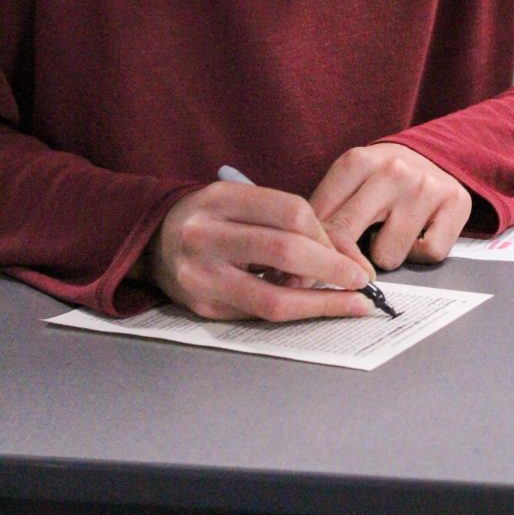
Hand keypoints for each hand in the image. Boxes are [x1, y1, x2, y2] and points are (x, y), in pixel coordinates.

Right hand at [147, 182, 375, 321]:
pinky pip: (259, 315)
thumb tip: (342, 254)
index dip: (327, 234)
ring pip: (272, 297)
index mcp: (219, 199)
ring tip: (352, 303)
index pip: (290, 211)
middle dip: (332, 268)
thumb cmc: (211, 217)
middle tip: (361, 279)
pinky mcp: (203, 308)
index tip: (347, 250)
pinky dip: (295, 312)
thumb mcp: (239, 200)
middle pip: (285, 251)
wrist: (152, 241)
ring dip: (321, 303)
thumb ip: (283, 219)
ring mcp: (201, 276)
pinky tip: (315, 307)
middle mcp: (205, 235)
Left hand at [309, 143, 471, 269]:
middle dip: (339, 263)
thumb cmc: (382, 179)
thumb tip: (297, 270)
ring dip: (387, 254)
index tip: (302, 273)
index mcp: (358, 161)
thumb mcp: (350, 182)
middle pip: (347, 237)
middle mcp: (392, 171)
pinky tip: (418, 234)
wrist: (435, 156)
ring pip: (388, 255)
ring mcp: (424, 187)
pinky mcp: (455, 204)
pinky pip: (427, 255)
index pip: (322, 219)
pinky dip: (420, 253)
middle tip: (339, 274)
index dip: (310, 252)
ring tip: (390, 235)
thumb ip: (325, 216)